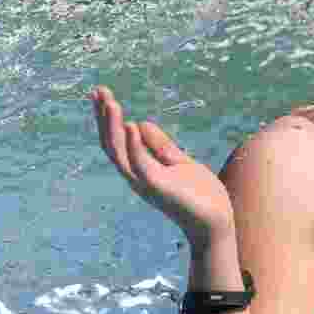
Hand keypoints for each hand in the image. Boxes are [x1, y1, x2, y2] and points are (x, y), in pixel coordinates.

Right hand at [91, 86, 234, 250]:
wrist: (216, 222)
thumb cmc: (199, 195)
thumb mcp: (180, 162)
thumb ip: (160, 145)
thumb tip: (140, 123)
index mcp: (142, 168)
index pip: (118, 140)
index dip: (108, 118)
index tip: (101, 94)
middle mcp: (137, 176)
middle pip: (112, 145)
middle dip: (104, 118)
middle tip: (97, 91)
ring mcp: (146, 183)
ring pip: (120, 153)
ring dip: (113, 127)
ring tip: (110, 103)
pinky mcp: (158, 188)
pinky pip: (141, 165)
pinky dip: (134, 145)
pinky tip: (132, 125)